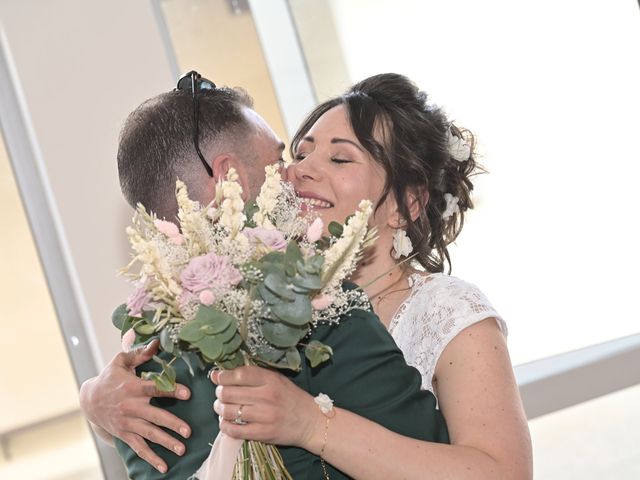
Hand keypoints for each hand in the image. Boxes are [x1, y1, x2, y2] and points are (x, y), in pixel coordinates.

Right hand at [79, 340, 191, 472]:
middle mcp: (131, 407)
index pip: (155, 389)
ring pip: (149, 434)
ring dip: (166, 442)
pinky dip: (151, 458)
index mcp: (133, 387)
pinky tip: (164, 467)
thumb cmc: (110, 377)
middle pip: (154, 416)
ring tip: (182, 449)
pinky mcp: (125, 434)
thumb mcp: (121, 361)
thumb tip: (158, 341)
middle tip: (188, 431)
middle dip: (172, 424)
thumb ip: (140, 353)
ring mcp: (128, 422)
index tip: (187, 394)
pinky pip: (139, 448)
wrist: (89, 400)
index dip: (171, 390)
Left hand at [211, 366, 324, 451]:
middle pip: (228, 393)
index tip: (217, 377)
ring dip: (220, 409)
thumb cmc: (291, 398)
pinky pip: (233, 430)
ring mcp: (264, 416)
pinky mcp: (262, 433)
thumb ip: (254, 375)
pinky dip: (224, 425)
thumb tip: (223, 374)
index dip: (222, 376)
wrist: (310, 422)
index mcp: (271, 380)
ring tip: (222, 407)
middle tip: (221, 394)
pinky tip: (227, 422)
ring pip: (228, 411)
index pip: (239, 375)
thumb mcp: (277, 380)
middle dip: (219, 393)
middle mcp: (267, 396)